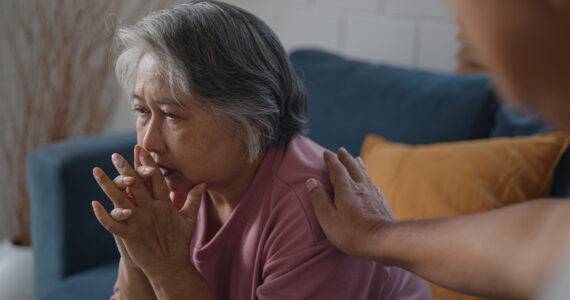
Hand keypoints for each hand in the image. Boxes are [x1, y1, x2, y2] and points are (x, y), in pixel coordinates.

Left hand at [91, 147, 204, 279]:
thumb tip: (202, 183)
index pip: (155, 179)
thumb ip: (194, 200)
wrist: (170, 267)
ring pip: (120, 200)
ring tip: (96, 171)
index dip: (147, 163)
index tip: (140, 150)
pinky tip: (94, 203)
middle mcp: (151, 211)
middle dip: (125, 168)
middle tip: (114, 155)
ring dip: (107, 185)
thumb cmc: (180, 243)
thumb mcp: (189, 220)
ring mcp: (139, 223)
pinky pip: (112, 224)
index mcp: (165, 205)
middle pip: (136, 185)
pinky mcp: (129, 236)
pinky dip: (102, 214)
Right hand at [306, 148, 394, 259]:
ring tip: (357, 159)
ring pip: (365, 175)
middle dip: (346, 158)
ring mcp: (372, 195)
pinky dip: (370, 182)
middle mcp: (360, 187)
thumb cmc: (350, 232)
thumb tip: (311, 181)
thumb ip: (319, 198)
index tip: (327, 153)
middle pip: (353, 168)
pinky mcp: (380, 205)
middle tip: (342, 150)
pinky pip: (374, 187)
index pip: (337, 169)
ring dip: (359, 165)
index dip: (331, 160)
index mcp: (345, 188)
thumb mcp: (327, 217)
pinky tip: (372, 184)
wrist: (381, 241)